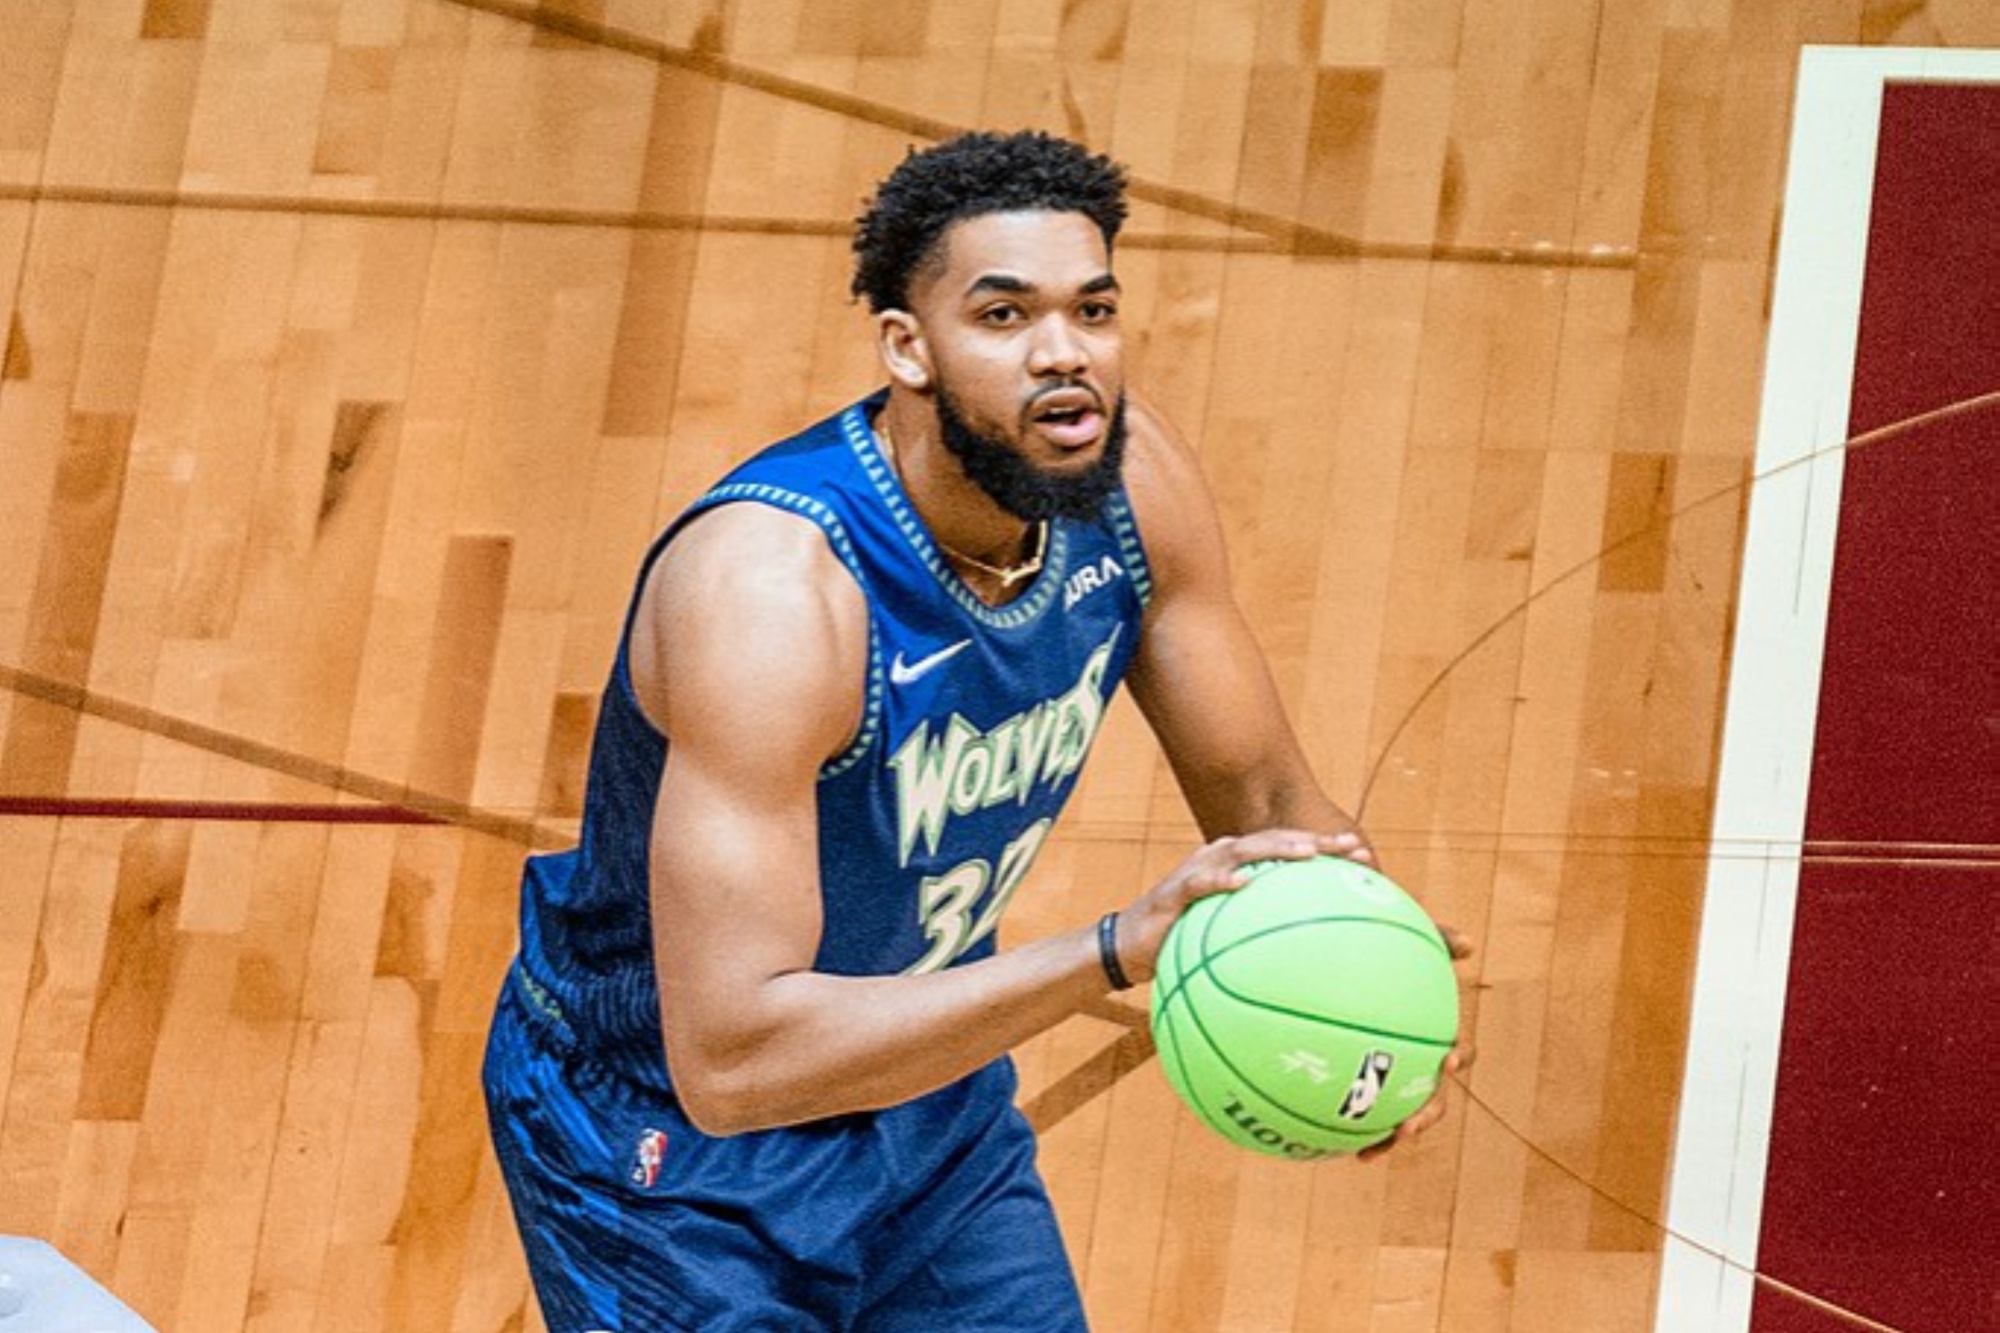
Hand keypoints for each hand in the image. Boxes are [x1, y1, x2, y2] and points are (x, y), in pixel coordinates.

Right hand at [1110, 828, 1354, 986]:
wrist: (1129, 948)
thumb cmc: (1184, 944)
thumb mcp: (1228, 941)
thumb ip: (1263, 941)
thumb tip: (1314, 972)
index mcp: (1240, 867)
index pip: (1289, 851)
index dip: (1327, 850)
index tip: (1365, 857)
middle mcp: (1222, 859)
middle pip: (1275, 841)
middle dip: (1315, 841)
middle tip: (1351, 847)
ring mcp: (1198, 871)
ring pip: (1243, 850)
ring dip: (1276, 849)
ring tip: (1307, 853)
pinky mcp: (1175, 890)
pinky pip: (1200, 883)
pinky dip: (1221, 880)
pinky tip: (1243, 884)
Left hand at [1358, 924, 1475, 1162]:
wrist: (1345, 963)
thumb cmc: (1387, 953)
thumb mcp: (1409, 939)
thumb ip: (1436, 938)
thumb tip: (1469, 943)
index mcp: (1434, 1035)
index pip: (1458, 1051)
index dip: (1458, 1057)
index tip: (1446, 1059)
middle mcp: (1419, 1064)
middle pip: (1432, 1099)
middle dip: (1424, 1117)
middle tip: (1408, 1127)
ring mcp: (1392, 1081)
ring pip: (1398, 1118)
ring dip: (1387, 1137)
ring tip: (1367, 1149)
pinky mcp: (1360, 1090)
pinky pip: (1358, 1116)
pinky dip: (1349, 1132)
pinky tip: (1326, 1144)